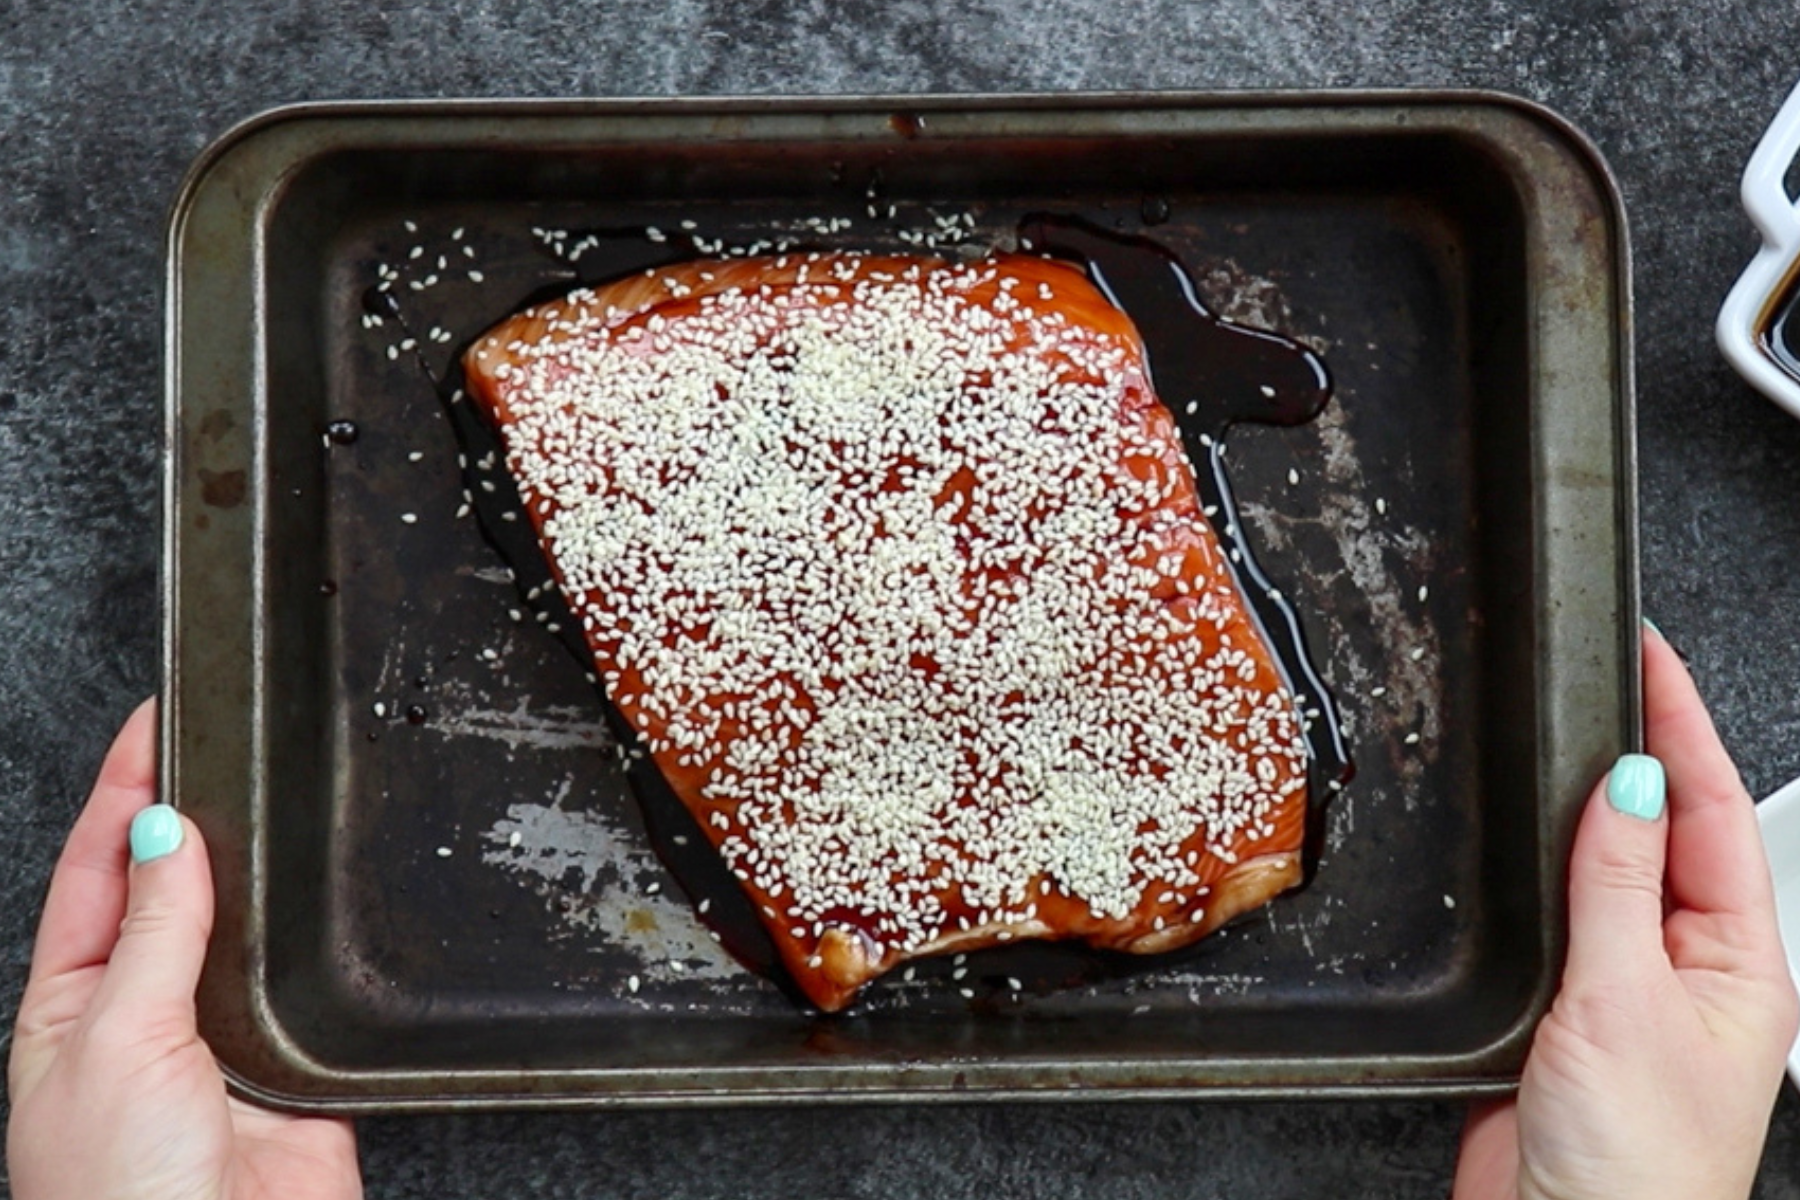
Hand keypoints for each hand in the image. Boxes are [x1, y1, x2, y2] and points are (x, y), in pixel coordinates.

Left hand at [6, 699, 361, 1199]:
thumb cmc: (118, 1198)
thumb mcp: (116, 1039)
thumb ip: (155, 931)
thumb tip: (167, 834)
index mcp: (71, 1006)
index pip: (99, 870)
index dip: (124, 793)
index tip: (156, 723)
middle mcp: (145, 1016)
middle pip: (172, 888)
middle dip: (191, 817)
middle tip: (218, 736)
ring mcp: (221, 1041)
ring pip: (245, 929)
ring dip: (256, 875)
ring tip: (268, 798)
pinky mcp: (294, 1069)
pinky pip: (308, 985)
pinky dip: (316, 943)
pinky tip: (321, 902)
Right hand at [1453, 627, 1799, 1199]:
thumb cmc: (1633, 1167)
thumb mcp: (1625, 1002)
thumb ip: (1615, 885)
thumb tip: (1626, 784)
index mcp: (1737, 961)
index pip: (1712, 812)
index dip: (1681, 727)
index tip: (1650, 657)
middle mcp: (1685, 967)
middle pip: (1662, 830)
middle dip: (1637, 750)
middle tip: (1602, 671)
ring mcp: (1620, 988)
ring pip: (1601, 869)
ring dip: (1580, 808)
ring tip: (1558, 734)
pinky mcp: (1558, 1012)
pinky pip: (1550, 919)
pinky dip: (1533, 872)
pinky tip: (1517, 845)